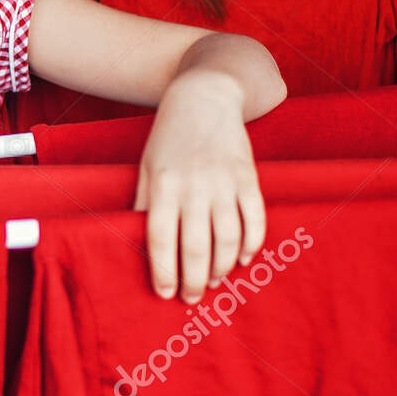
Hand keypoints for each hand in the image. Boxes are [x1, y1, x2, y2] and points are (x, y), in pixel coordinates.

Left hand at [134, 73, 266, 302]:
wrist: (204, 97)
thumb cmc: (168, 139)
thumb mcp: (147, 167)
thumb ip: (145, 204)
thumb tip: (142, 243)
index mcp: (163, 185)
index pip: (161, 239)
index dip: (163, 270)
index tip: (164, 293)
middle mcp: (194, 187)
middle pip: (196, 246)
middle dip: (194, 279)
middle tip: (192, 297)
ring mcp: (224, 182)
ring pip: (227, 239)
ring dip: (222, 267)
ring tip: (215, 281)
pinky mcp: (248, 177)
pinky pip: (254, 219)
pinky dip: (251, 244)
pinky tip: (242, 260)